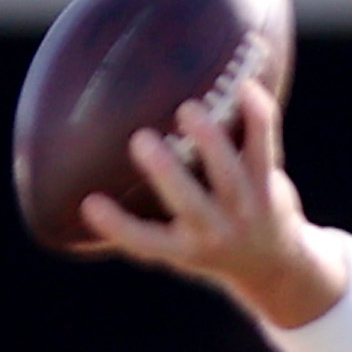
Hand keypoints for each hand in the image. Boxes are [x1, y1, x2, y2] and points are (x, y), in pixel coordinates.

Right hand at [78, 84, 345, 333]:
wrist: (277, 267)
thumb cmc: (207, 243)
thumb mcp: (174, 244)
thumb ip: (137, 219)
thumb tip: (74, 185)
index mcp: (184, 249)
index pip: (145, 241)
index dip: (117, 226)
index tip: (90, 203)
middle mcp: (215, 232)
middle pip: (190, 204)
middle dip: (166, 173)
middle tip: (140, 139)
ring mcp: (247, 210)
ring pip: (231, 175)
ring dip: (211, 141)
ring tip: (189, 108)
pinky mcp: (270, 185)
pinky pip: (266, 146)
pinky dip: (258, 116)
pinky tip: (246, 84)